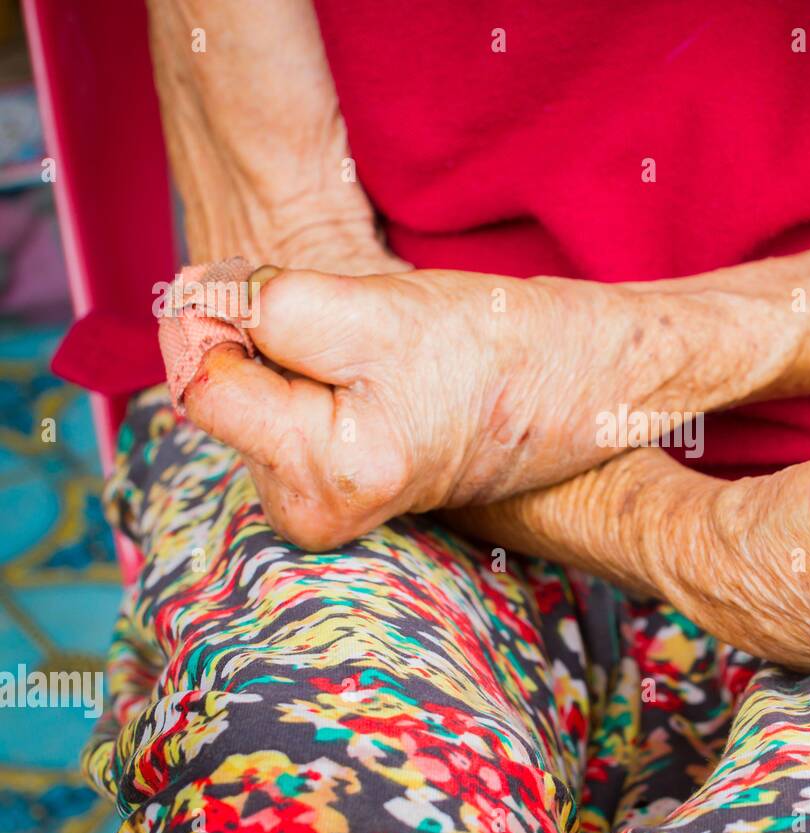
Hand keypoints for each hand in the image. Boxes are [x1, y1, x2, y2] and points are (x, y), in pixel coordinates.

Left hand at [183, 265, 676, 548]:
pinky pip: (282, 415)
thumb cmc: (497, 345)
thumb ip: (261, 306)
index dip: (226, 315)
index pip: (203, 382)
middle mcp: (315, 515)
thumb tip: (188, 307)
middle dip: (268, 342)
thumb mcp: (373, 311)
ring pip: (253, 399)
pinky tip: (373, 379)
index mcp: (325, 479)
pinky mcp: (338, 493)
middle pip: (223, 394)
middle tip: (357, 336)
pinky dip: (310, 378)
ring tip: (377, 361)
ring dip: (292, 358)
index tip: (292, 295)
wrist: (576, 381)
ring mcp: (327, 509)